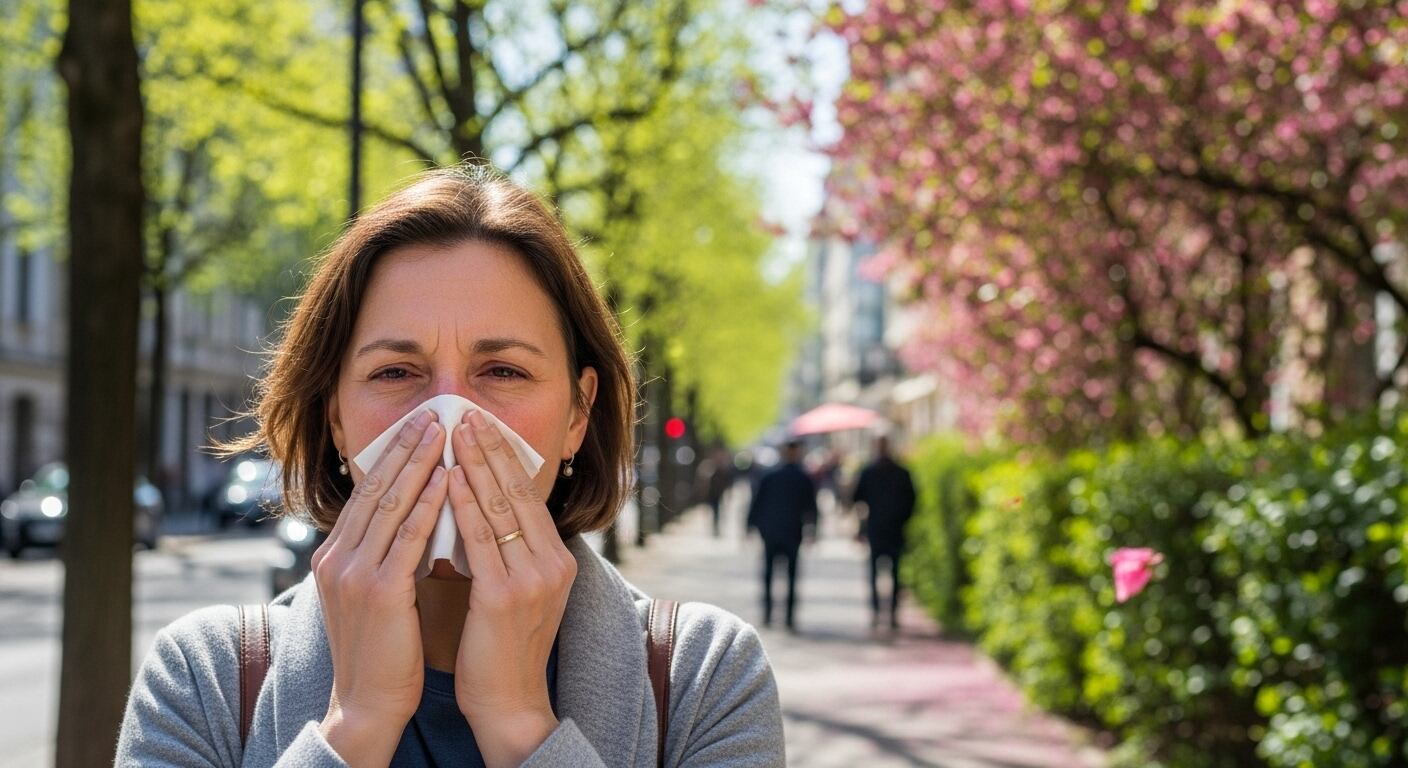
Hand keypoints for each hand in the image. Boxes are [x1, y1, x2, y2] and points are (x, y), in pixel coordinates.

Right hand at [311, 411, 447, 764]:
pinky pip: (408, 536)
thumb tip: (416, 515)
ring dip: (419, 463)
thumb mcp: (377, 592)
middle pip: (375, 489)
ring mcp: (354, 572)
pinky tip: (449, 478)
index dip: (393, 457)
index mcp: (334, 556)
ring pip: (391, 504)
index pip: (366, 494)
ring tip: (444, 431)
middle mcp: (336, 558)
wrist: (367, 702)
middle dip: (405, 448)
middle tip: (433, 414)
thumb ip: (386, 554)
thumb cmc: (383, 650)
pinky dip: (429, 503)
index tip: (418, 426)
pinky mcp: (379, 591)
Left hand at [447, 410, 575, 767]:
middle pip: (517, 492)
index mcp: (556, 559)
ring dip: (474, 465)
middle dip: (491, 449)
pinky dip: (463, 504)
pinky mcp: (505, 596)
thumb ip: (508, 552)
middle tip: (466, 414)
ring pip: (499, 508)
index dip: (504, 457)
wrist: (508, 702)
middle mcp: (551, 563)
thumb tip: (479, 508)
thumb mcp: (516, 591)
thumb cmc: (502, 648)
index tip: (482, 425)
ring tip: (454, 433)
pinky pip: (481, 539)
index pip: (528, 495)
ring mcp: (531, 578)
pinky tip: (447, 478)